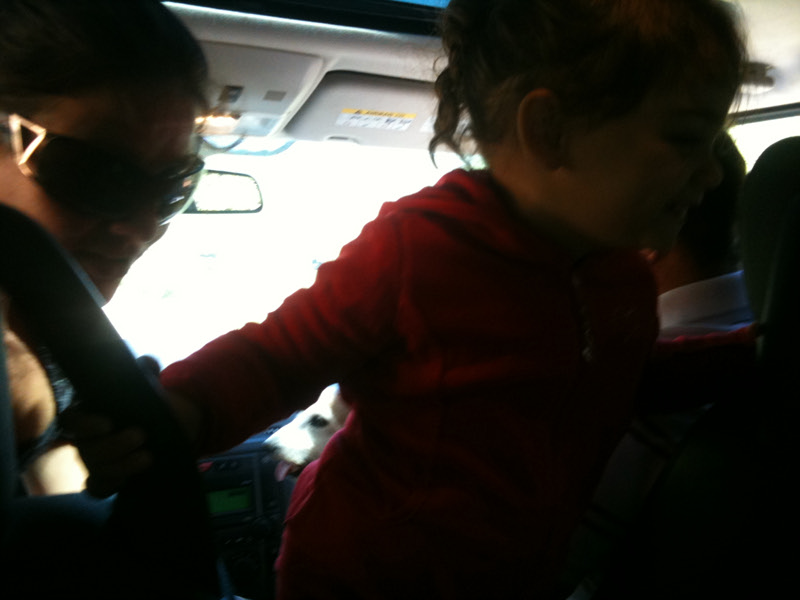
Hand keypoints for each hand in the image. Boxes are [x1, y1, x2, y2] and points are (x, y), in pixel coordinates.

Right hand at [57, 354, 160, 497]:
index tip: (108, 424)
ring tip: (148, 457)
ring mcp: (93, 461)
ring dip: (121, 466)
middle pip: (87, 449)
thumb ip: (146, 370)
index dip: (85, 424)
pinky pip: (98, 488)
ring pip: (96, 469)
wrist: (162, 427)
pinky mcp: (105, 478)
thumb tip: (148, 362)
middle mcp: (85, 439)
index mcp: (87, 413)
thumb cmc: (145, 403)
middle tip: (141, 435)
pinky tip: (128, 480)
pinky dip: (110, 486)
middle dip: (114, 445)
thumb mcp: (147, 385)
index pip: (72, 421)